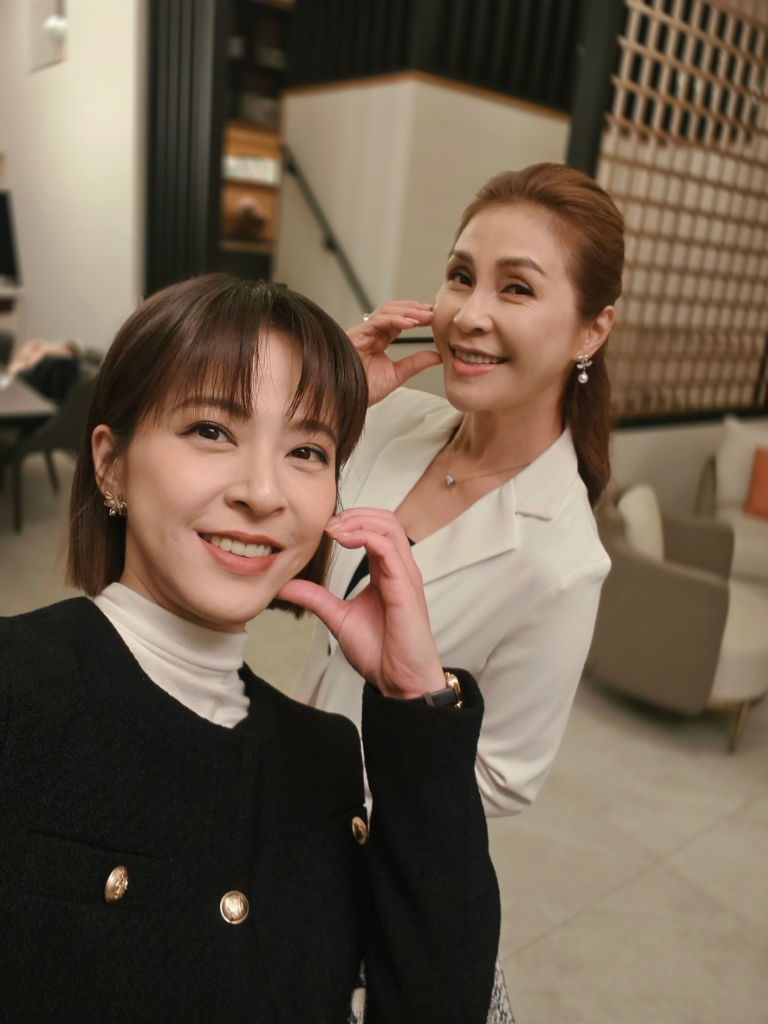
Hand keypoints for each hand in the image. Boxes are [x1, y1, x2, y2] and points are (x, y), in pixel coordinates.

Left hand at [277, 509, 444, 698]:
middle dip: (354, 514)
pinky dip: (365, 536)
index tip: (322, 530)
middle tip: (327, 525)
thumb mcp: (338, 617)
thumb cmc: (380, 651)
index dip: (349, 522)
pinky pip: (388, 548)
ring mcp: (405, 575)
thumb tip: (286, 586)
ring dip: (358, 521)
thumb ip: (315, 597)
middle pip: (385, 519)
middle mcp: (398, 568)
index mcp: (386, 572)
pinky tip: (344, 540)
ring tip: (333, 530)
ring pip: (389, 526)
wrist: (399, 681)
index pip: (375, 529)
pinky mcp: (405, 586)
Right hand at [347, 301, 441, 405]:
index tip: (433, 317)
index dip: (416, 316)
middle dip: (414, 309)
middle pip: (393, 310)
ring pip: (386, 311)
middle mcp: (370, 332)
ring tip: (424, 316)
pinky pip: (378, 321)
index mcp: (379, 339)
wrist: (348, 400)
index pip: (399, 319)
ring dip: (407, 311)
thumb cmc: (365, 389)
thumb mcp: (398, 374)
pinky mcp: (357, 334)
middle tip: (432, 312)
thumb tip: (438, 356)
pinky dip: (395, 319)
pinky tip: (411, 323)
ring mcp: (363, 332)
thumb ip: (416, 363)